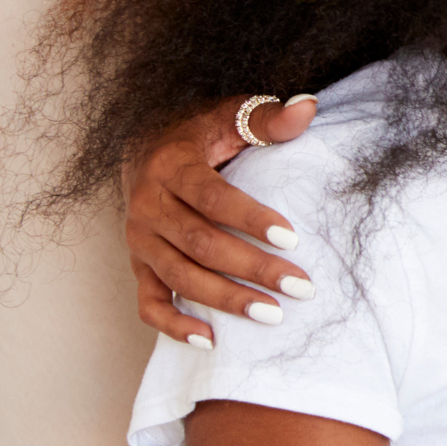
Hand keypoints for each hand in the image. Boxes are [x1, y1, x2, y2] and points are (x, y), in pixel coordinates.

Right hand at [122, 94, 318, 345]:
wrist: (145, 148)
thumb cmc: (201, 133)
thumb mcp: (231, 115)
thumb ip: (268, 117)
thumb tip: (308, 106)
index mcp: (171, 167)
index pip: (212, 198)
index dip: (250, 218)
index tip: (292, 238)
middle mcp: (147, 207)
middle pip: (200, 244)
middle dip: (251, 268)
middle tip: (299, 286)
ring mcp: (139, 241)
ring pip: (179, 277)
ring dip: (224, 300)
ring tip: (272, 315)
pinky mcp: (138, 265)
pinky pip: (148, 302)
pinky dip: (173, 325)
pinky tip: (210, 339)